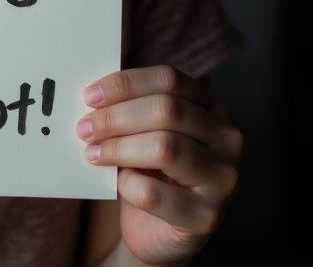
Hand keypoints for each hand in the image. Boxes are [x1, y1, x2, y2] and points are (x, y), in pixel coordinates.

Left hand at [76, 66, 241, 264]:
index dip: (126, 84)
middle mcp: (228, 140)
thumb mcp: (147, 132)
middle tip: (84, 127)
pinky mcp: (206, 217)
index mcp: (213, 108)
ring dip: (118, 148)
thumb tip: (94, 97)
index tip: (90, 95)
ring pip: (164, 147)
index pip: (169, 79)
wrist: (159, 232)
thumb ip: (132, 109)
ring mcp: (223, 180)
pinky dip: (128, 185)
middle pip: (166, 110)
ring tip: (92, 153)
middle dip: (116, 117)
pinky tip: (118, 184)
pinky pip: (155, 193)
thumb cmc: (151, 171)